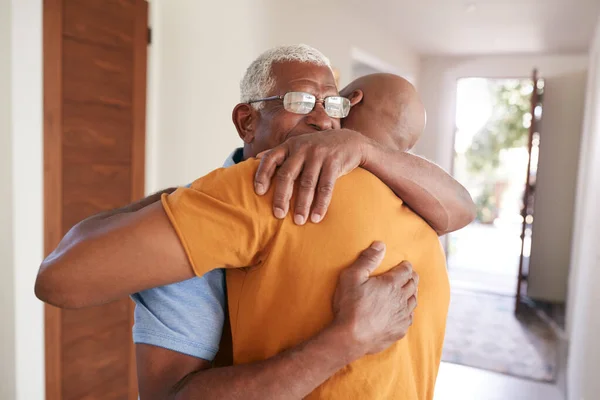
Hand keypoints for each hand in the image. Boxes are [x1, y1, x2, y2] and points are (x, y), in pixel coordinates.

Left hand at [254, 129, 371, 224]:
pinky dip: (321, 204)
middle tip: (278, 215)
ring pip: (307, 184)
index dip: (262, 175)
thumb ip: (279, 153)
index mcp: (289, 145)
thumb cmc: (318, 148)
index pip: (270, 158)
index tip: (258, 192)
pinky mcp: (334, 162)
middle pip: (287, 174)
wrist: (350, 141)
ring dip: (302, 205)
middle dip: (281, 197)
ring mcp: (318, 154)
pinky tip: (316, 217)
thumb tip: (253, 159)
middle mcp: (302, 148)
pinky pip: (326, 187)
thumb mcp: (298, 145)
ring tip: (299, 221)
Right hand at [331, 241, 417, 357]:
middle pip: (413, 285)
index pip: (405, 271)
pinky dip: (409, 311)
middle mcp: (401, 299)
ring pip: (413, 301)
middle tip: (410, 275)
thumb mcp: (352, 277)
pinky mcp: (399, 330)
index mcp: (391, 284)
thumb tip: (380, 245)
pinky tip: (405, 312)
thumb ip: (367, 259)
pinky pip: (410, 318)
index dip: (406, 266)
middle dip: (412, 278)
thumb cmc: (350, 306)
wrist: (351, 337)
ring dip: (412, 294)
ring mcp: (401, 316)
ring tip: (409, 291)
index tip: (405, 264)